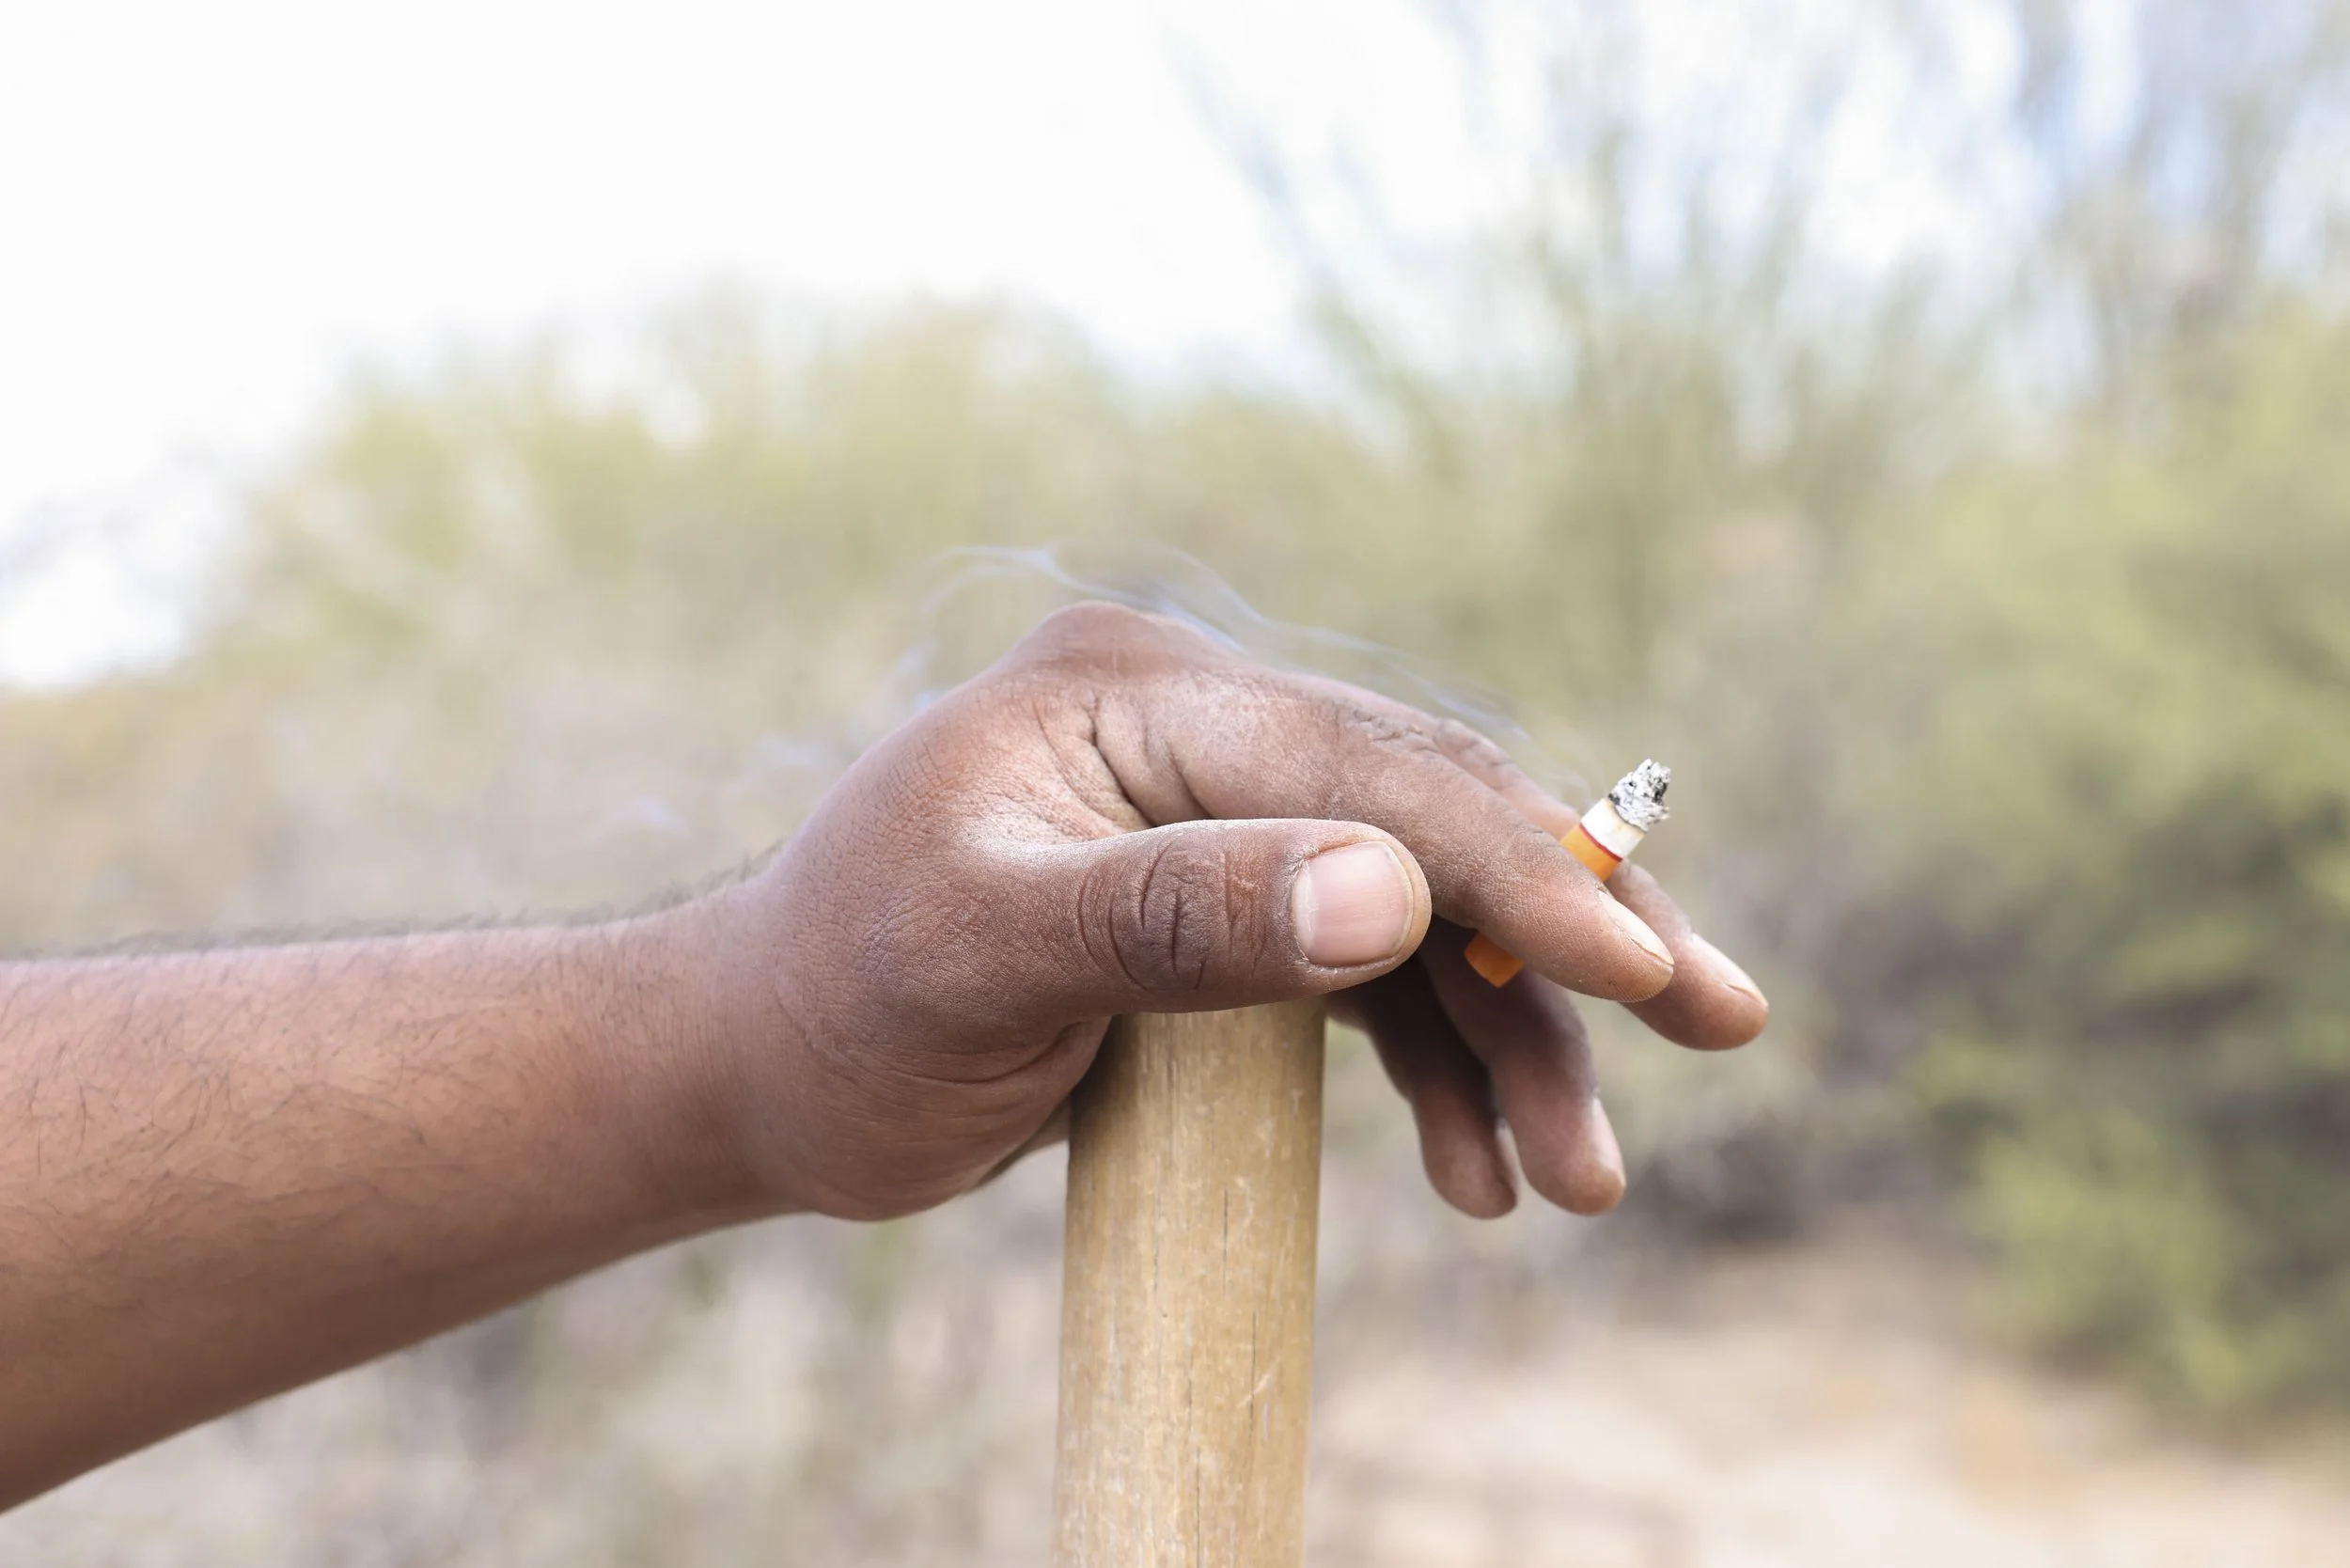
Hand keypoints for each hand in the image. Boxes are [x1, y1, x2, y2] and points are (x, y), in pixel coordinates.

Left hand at [693, 603, 1767, 1222]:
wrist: (760, 1068)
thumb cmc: (844, 1003)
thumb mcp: (987, 954)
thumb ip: (1177, 916)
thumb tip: (1393, 898)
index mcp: (1137, 685)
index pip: (1370, 765)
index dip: (1517, 871)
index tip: (1645, 976)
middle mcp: (1195, 724)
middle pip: (1433, 815)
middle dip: (1571, 941)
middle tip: (1726, 1023)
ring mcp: (1217, 811)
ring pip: (1419, 911)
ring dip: (1510, 1041)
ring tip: (1578, 1183)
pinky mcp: (1223, 901)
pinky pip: (1365, 973)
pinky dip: (1433, 1066)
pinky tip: (1475, 1170)